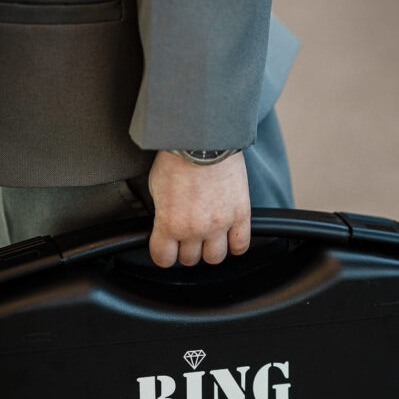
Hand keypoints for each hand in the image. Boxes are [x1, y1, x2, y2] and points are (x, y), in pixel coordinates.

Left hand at [147, 150, 250, 267]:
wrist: (203, 138)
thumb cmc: (177, 158)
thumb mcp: (157, 190)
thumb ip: (163, 214)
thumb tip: (167, 227)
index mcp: (170, 224)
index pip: (164, 259)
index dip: (164, 254)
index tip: (166, 248)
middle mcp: (195, 229)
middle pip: (190, 260)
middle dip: (186, 249)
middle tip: (187, 236)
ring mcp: (220, 223)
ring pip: (215, 258)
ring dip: (209, 249)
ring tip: (208, 236)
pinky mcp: (241, 214)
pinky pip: (241, 245)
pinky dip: (234, 245)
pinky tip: (228, 236)